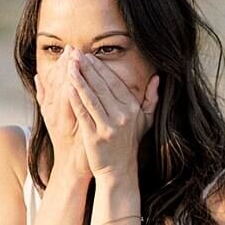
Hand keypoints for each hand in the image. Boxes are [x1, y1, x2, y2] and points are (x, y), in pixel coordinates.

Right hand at [34, 49, 91, 182]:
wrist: (72, 167)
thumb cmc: (68, 141)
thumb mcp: (55, 118)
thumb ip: (46, 97)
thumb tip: (39, 76)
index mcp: (52, 109)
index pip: (56, 82)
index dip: (62, 65)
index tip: (69, 49)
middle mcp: (54, 114)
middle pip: (59, 85)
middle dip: (65, 66)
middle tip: (72, 49)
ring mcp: (62, 123)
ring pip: (63, 94)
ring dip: (68, 77)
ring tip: (75, 59)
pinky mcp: (74, 130)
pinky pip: (72, 110)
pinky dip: (72, 96)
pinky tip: (77, 83)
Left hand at [66, 50, 158, 178]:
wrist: (119, 170)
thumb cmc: (128, 143)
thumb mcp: (145, 121)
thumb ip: (151, 99)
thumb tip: (158, 79)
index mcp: (132, 109)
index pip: (114, 83)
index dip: (100, 68)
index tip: (88, 56)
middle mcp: (122, 116)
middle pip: (101, 87)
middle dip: (87, 69)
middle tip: (75, 54)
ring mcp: (108, 127)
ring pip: (91, 98)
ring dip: (79, 80)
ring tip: (68, 66)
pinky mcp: (95, 137)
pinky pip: (84, 114)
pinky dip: (75, 100)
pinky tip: (67, 88)